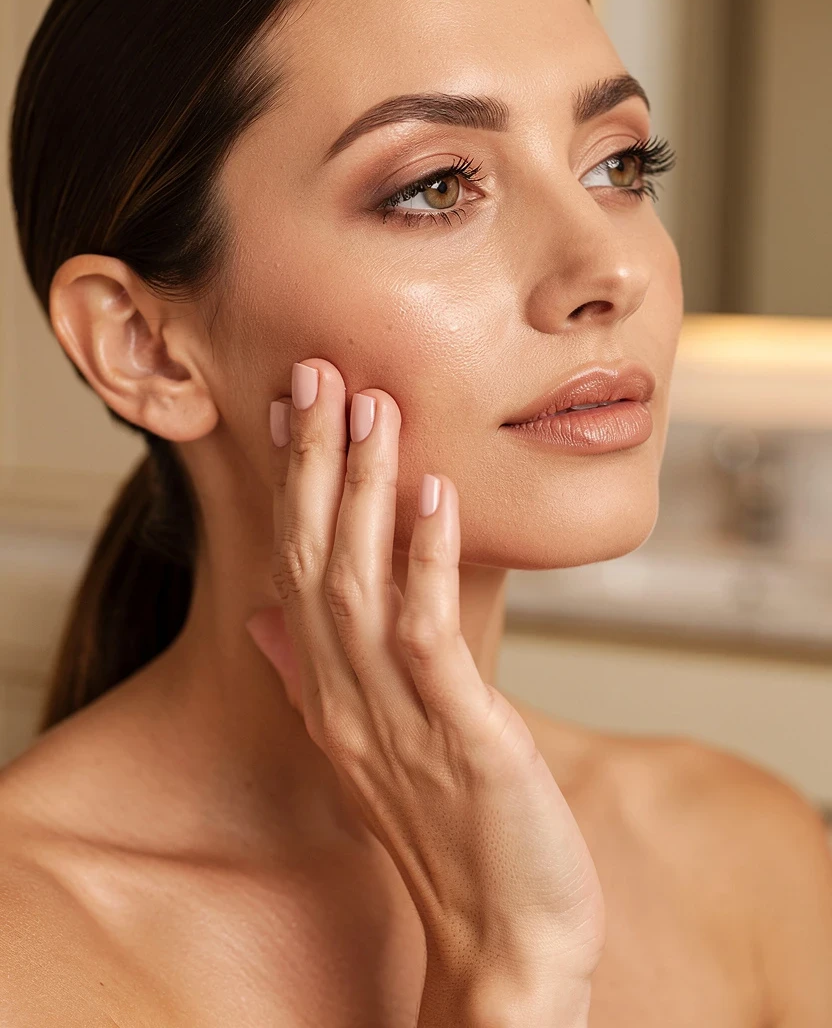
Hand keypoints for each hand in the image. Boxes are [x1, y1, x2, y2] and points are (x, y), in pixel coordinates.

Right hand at [246, 358, 605, 1020]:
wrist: (505, 935)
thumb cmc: (449, 829)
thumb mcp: (367, 746)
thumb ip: (313, 677)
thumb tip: (267, 620)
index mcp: (327, 697)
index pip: (292, 570)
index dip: (290, 488)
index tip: (290, 411)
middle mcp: (346, 700)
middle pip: (312, 560)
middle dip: (312, 463)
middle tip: (318, 374)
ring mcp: (394, 718)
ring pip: (358, 584)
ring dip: (362, 491)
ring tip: (372, 408)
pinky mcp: (458, 733)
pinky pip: (427, 635)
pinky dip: (425, 560)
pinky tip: (432, 496)